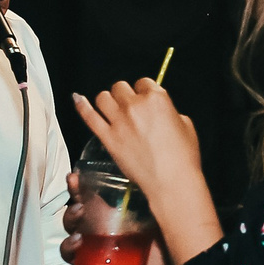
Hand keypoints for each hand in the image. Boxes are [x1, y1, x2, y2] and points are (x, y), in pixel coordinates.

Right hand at [60, 173, 172, 264]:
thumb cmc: (173, 246)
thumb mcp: (160, 218)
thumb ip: (150, 198)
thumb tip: (145, 170)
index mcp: (112, 220)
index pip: (88, 202)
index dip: (77, 190)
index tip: (74, 178)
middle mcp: (102, 240)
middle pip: (73, 224)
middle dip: (71, 215)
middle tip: (80, 209)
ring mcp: (99, 263)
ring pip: (70, 253)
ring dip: (69, 245)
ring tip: (79, 241)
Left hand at [72, 79, 222, 264]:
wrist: (171, 182)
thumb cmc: (183, 157)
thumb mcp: (186, 125)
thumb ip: (170, 113)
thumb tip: (162, 113)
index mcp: (157, 99)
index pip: (144, 82)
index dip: (143, 91)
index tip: (144, 98)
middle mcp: (135, 106)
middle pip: (120, 87)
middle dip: (125, 95)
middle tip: (128, 106)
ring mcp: (119, 121)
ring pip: (102, 97)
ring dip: (107, 100)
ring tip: (110, 108)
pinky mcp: (108, 138)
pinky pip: (89, 116)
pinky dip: (81, 106)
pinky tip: (77, 99)